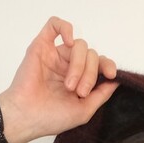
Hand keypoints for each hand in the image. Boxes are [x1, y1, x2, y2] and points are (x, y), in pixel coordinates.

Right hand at [0, 17, 117, 142]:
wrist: (27, 118)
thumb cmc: (50, 118)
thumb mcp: (84, 111)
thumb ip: (102, 94)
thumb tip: (116, 80)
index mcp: (78, 79)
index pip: (98, 63)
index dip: (107, 65)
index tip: (110, 75)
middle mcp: (68, 66)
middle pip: (91, 54)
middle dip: (90, 73)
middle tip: (79, 91)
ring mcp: (55, 55)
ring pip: (79, 44)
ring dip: (79, 65)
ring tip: (69, 85)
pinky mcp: (42, 46)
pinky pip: (55, 25)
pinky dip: (66, 28)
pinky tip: (70, 42)